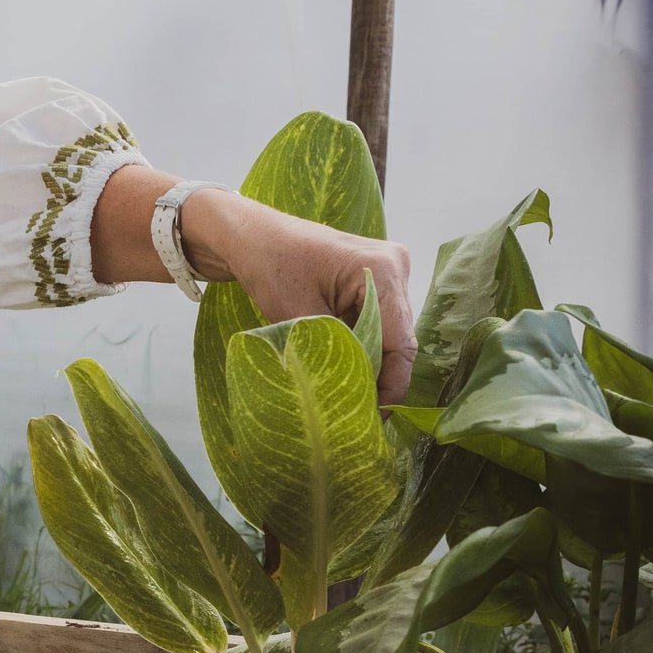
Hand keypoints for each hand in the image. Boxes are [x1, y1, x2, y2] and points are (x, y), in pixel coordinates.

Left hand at [180, 190, 414, 404]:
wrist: (252, 235)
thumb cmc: (270, 265)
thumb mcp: (298, 316)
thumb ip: (332, 356)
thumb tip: (353, 401)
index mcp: (382, 270)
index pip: (400, 343)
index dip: (391, 386)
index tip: (375, 418)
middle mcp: (395, 266)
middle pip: (398, 338)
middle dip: (380, 377)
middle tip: (361, 415)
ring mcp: (389, 269)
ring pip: (389, 333)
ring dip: (370, 362)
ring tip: (350, 396)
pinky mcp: (377, 277)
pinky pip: (378, 322)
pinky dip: (362, 345)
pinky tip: (343, 367)